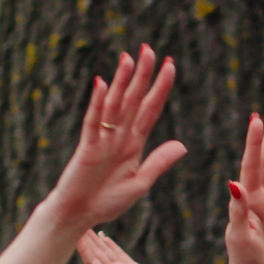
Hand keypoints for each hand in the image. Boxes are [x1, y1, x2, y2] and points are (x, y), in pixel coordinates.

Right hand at [43, 46, 187, 230]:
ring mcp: (102, 139)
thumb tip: (183, 145)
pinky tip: (103, 84)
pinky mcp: (87, 148)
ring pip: (114, 105)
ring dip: (121, 82)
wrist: (80, 214)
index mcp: (134, 144)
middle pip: (133, 100)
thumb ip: (159, 162)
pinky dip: (98, 104)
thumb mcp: (140, 182)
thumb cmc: (107, 200)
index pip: (150, 110)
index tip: (170, 65)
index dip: (160, 88)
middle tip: (149, 49)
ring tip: (129, 58)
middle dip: (142, 75)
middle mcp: (119, 136)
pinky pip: (93, 122)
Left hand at [76, 230, 170, 263]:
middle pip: (96, 253)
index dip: (83, 248)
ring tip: (87, 228)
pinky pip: (119, 254)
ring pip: (105, 251)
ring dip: (95, 240)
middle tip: (76, 222)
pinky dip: (111, 245)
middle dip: (86, 240)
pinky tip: (103, 237)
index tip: (75, 234)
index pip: (91, 261)